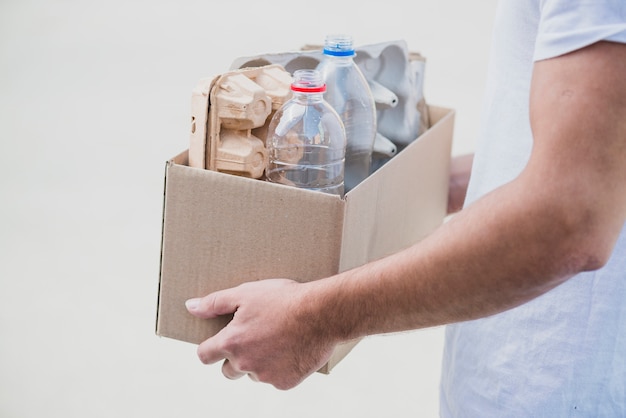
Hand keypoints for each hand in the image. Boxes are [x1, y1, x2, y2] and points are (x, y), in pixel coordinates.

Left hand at [185, 279, 336, 389]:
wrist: (322, 313)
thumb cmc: (284, 300)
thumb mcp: (246, 293)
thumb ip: (215, 302)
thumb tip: (191, 306)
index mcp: (232, 342)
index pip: (205, 355)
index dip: (209, 349)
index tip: (217, 343)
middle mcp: (245, 363)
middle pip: (228, 371)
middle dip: (235, 358)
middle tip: (253, 339)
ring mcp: (265, 375)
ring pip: (254, 375)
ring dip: (259, 363)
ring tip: (277, 340)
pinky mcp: (285, 383)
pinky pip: (276, 379)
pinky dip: (280, 368)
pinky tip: (291, 349)